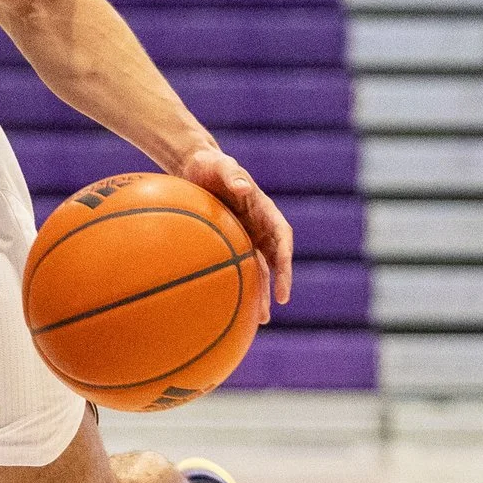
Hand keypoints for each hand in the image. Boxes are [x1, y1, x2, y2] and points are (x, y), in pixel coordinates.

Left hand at [176, 147, 292, 323]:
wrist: (196, 165)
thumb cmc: (209, 164)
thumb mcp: (220, 165)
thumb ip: (232, 175)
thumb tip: (244, 188)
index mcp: (264, 210)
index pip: (282, 238)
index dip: (286, 261)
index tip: (285, 280)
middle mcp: (259, 225)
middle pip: (275, 258)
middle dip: (280, 281)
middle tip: (279, 304)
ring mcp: (247, 234)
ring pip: (259, 267)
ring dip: (261, 290)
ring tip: (261, 318)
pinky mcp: (231, 239)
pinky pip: (237, 264)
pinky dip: (238, 282)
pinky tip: (230, 303)